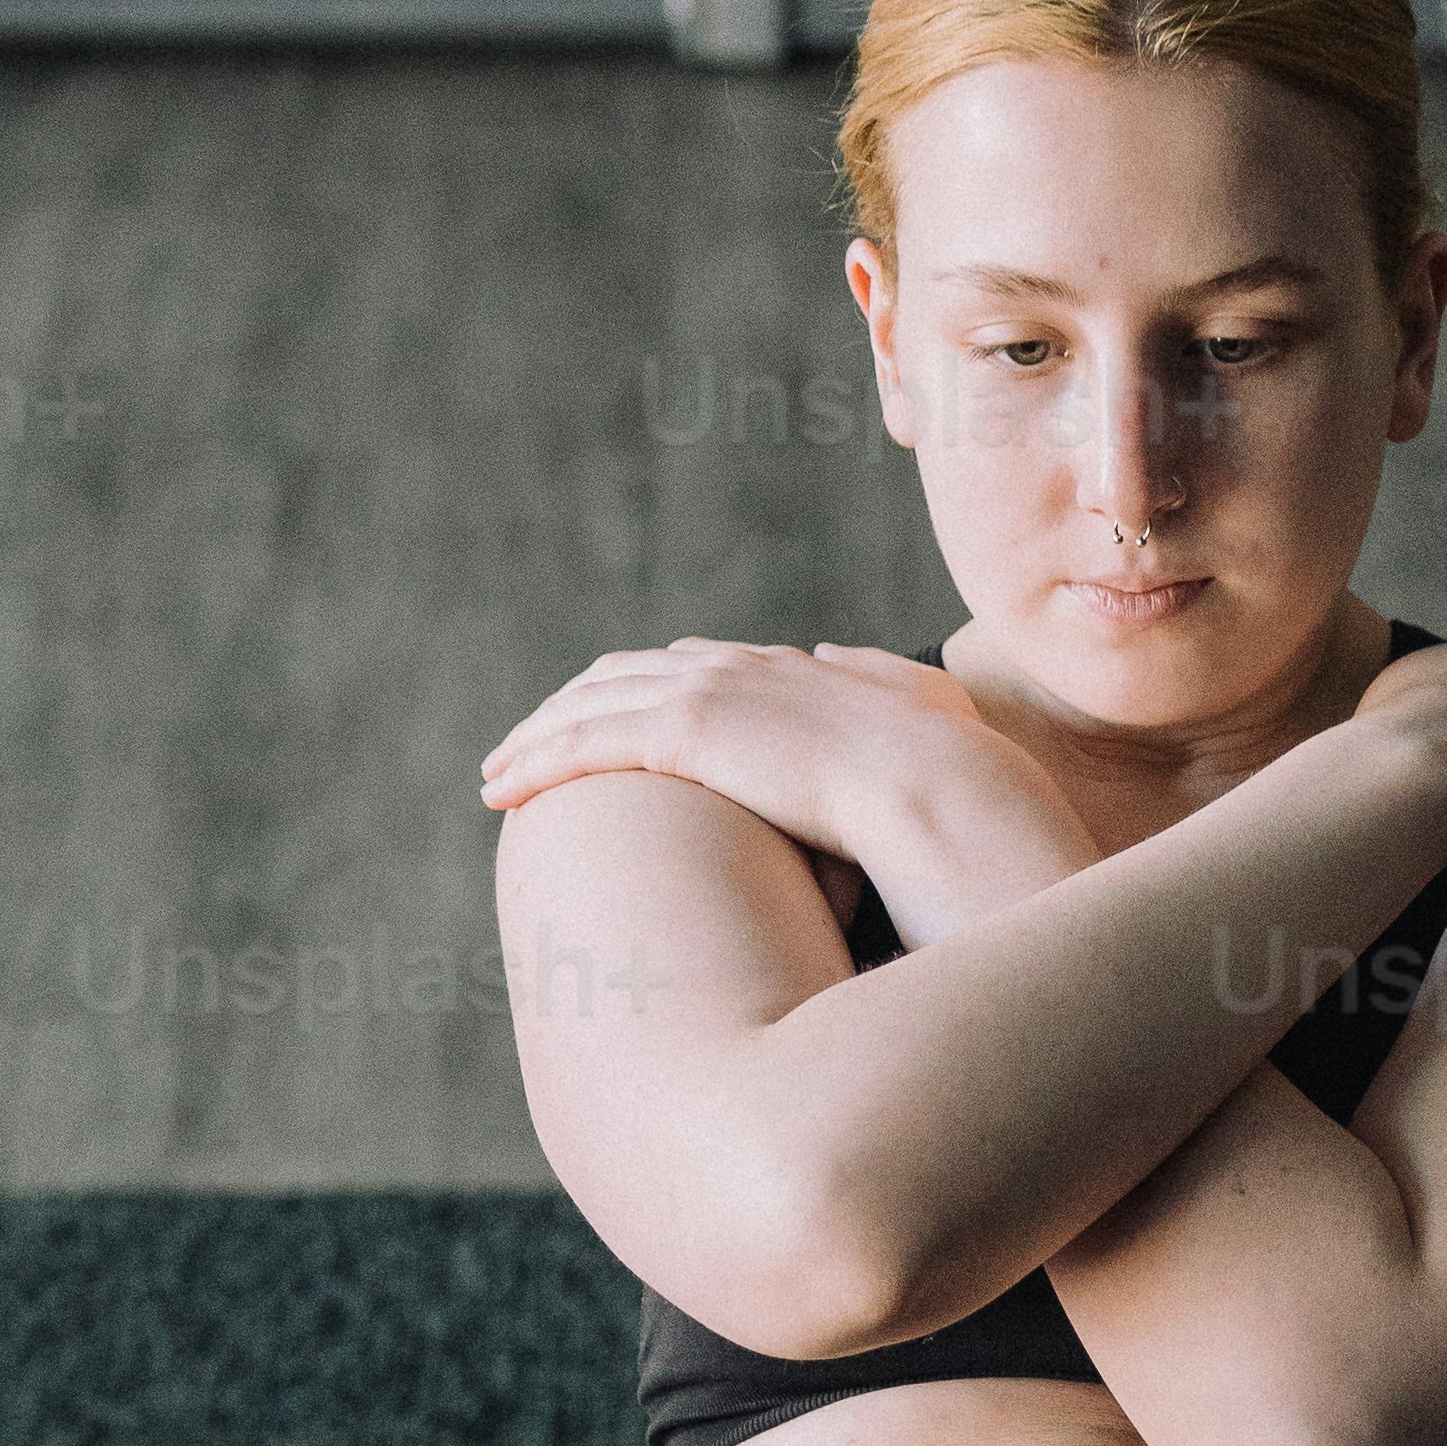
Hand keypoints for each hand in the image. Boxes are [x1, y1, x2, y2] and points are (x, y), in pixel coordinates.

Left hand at [475, 636, 1090, 925]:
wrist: (948, 790)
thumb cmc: (950, 776)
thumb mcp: (919, 707)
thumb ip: (875, 675)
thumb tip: (831, 651)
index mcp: (783, 671)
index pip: (685, 669)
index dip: (634, 693)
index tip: (601, 720)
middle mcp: (736, 669)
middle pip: (621, 677)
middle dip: (566, 709)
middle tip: (523, 747)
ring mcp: (709, 695)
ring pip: (589, 707)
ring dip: (536, 739)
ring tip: (496, 776)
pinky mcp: (689, 734)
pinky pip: (588, 743)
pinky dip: (538, 764)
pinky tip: (504, 794)